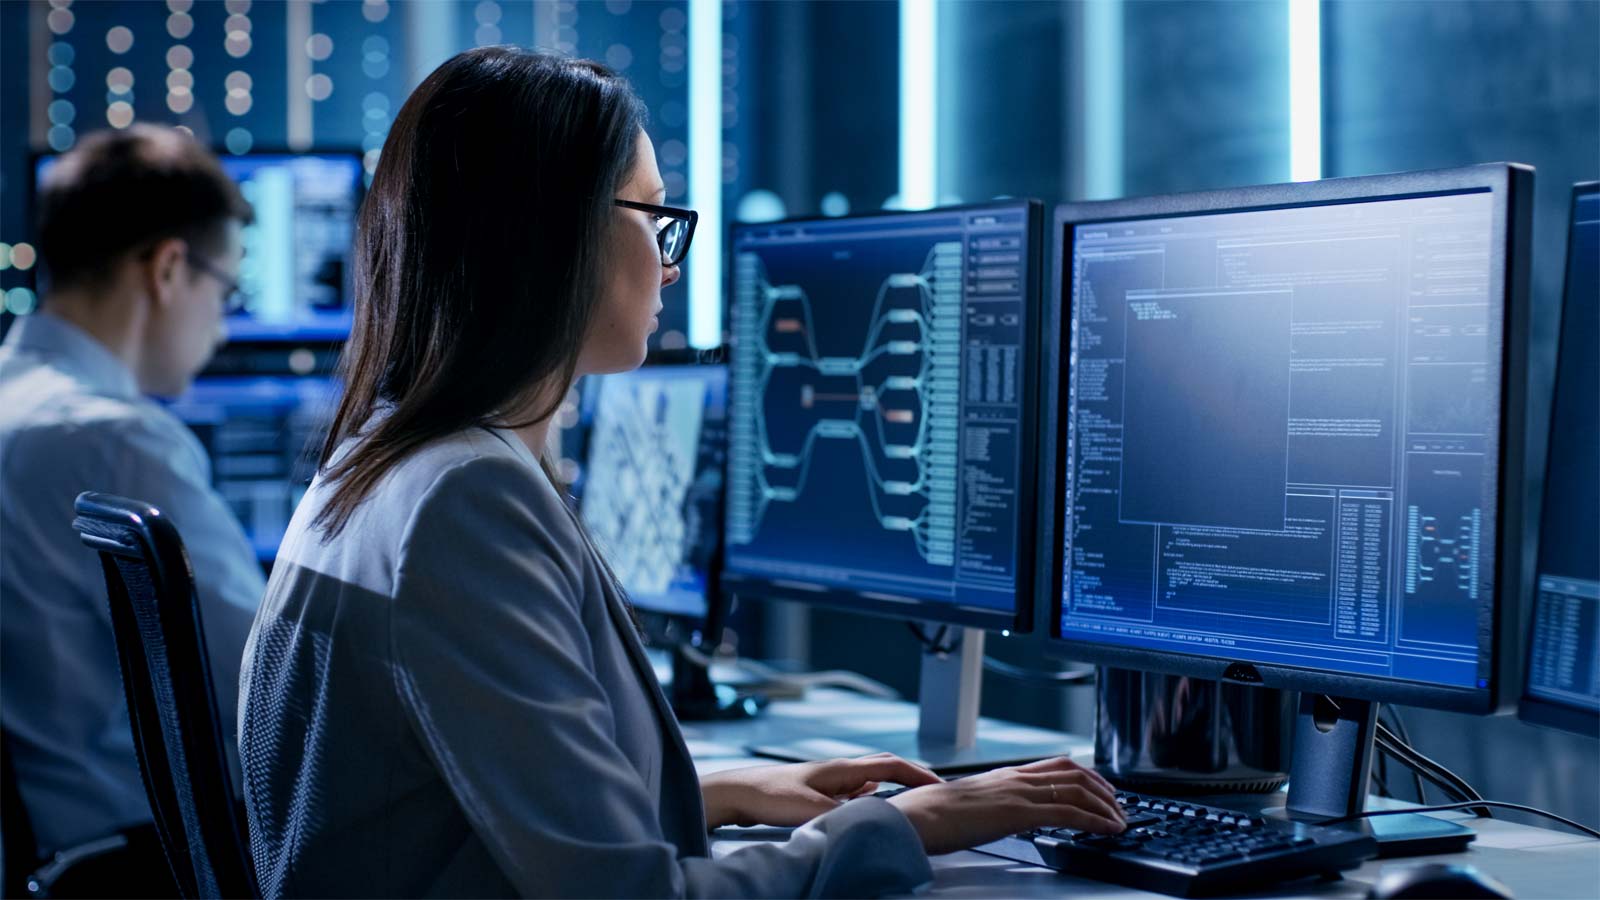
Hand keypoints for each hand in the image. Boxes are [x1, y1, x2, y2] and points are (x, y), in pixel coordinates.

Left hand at [700, 753, 942, 828]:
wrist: (739, 792)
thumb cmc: (769, 795)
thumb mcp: (809, 809)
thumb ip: (842, 814)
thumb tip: (871, 820)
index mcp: (842, 769)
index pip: (890, 766)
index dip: (918, 775)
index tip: (940, 785)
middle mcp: (839, 770)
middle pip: (884, 767)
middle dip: (911, 777)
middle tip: (934, 791)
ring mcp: (829, 779)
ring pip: (871, 779)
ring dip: (893, 786)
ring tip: (912, 799)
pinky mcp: (818, 789)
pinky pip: (856, 789)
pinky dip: (872, 795)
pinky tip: (871, 803)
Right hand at [887, 756, 1124, 854]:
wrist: (915, 817)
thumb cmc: (930, 815)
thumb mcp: (966, 804)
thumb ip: (987, 804)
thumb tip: (995, 815)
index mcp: (1004, 775)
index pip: (1056, 766)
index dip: (1085, 775)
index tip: (1100, 789)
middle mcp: (1015, 778)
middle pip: (1073, 773)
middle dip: (1103, 789)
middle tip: (1118, 805)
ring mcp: (1018, 792)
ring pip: (1077, 789)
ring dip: (1106, 805)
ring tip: (1119, 820)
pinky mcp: (1019, 812)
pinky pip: (1069, 812)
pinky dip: (1096, 820)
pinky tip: (1108, 830)